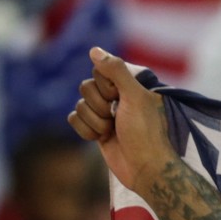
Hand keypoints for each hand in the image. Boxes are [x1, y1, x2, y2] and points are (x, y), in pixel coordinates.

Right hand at [66, 47, 176, 197]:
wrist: (146, 169)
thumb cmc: (146, 133)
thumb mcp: (135, 97)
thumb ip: (116, 71)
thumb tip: (94, 50)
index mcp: (130, 88)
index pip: (100, 71)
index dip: (106, 85)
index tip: (120, 97)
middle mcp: (117, 99)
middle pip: (86, 87)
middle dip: (99, 105)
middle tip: (117, 117)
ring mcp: (105, 115)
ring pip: (80, 105)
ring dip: (95, 121)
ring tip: (113, 132)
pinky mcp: (96, 130)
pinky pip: (74, 119)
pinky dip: (85, 130)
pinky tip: (100, 139)